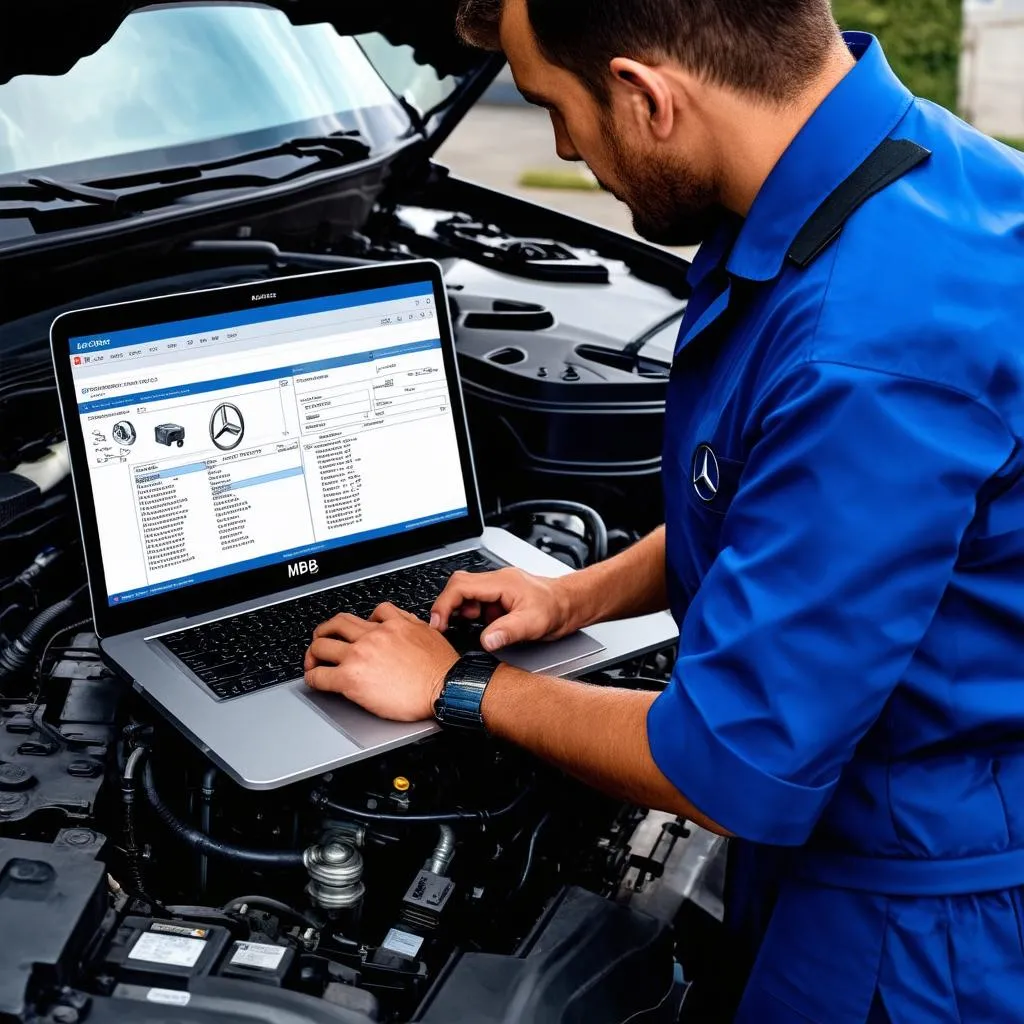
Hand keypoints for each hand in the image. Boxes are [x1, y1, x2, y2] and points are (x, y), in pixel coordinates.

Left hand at [304, 603, 458, 721]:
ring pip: (322, 644)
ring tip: (313, 659)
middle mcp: (372, 636)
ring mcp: (359, 655)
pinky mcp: (351, 678)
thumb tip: (406, 622)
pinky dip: (312, 677)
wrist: (443, 688)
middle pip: (337, 623)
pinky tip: (314, 680)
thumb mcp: (430, 633)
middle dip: (326, 630)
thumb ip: (413, 624)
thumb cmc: (442, 669)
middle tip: (323, 639)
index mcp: (392, 625)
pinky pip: (320, 675)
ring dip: (314, 651)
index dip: (360, 623)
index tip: (356, 632)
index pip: (369, 614)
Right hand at [429, 567, 575, 650]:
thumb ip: (508, 632)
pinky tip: (483, 627)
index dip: (444, 604)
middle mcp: (497, 581)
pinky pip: (476, 602)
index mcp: (501, 582)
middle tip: (446, 629)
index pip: (461, 586)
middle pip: (458, 587)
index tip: (438, 623)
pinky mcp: (499, 597)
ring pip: (466, 595)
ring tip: (472, 628)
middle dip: (449, 608)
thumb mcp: (534, 624)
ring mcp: (497, 588)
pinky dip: (472, 616)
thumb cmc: (557, 608)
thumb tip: (486, 640)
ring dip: (462, 613)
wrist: (571, 604)